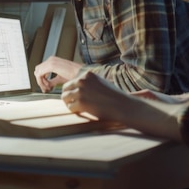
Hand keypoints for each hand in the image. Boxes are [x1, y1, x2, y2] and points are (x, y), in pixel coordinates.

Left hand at [34, 56, 82, 92]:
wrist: (81, 74)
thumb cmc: (74, 75)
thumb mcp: (60, 78)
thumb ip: (52, 81)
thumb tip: (47, 85)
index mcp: (53, 60)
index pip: (41, 69)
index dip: (41, 79)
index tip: (46, 87)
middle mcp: (51, 59)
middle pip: (37, 70)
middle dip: (40, 81)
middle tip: (46, 89)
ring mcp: (51, 61)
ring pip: (38, 73)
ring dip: (41, 82)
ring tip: (48, 88)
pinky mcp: (51, 65)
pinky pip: (40, 75)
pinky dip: (42, 82)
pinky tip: (49, 86)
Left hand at [62, 71, 188, 140]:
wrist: (123, 106)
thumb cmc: (115, 97)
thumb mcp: (102, 84)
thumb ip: (91, 85)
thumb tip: (79, 90)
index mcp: (88, 75)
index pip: (72, 82)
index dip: (73, 91)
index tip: (77, 98)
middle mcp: (82, 81)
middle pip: (65, 89)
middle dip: (68, 98)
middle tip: (74, 105)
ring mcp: (81, 91)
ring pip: (65, 98)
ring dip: (70, 105)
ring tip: (79, 109)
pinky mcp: (81, 102)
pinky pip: (70, 108)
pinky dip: (75, 112)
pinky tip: (83, 113)